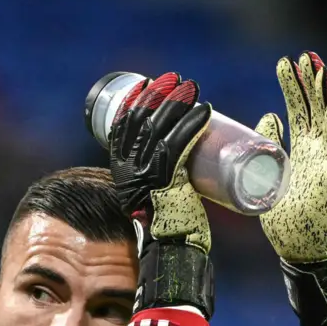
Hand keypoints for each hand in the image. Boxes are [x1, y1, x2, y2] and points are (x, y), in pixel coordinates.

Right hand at [109, 73, 212, 253]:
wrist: (173, 246)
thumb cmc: (170, 217)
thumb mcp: (153, 189)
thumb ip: (158, 170)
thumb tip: (174, 147)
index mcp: (121, 170)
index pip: (121, 127)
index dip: (134, 101)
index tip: (148, 83)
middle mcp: (129, 171)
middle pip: (141, 123)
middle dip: (158, 95)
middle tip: (176, 79)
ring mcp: (146, 176)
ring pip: (159, 130)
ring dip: (177, 103)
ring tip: (192, 87)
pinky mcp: (167, 182)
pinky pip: (179, 147)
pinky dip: (192, 126)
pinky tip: (205, 111)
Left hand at [256, 51, 326, 263]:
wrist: (302, 246)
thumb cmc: (288, 212)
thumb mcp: (271, 171)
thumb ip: (272, 143)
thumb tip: (267, 116)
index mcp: (306, 147)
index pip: (302, 109)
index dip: (296, 86)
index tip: (286, 62)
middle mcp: (322, 151)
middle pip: (318, 109)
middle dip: (311, 83)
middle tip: (302, 56)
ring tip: (321, 72)